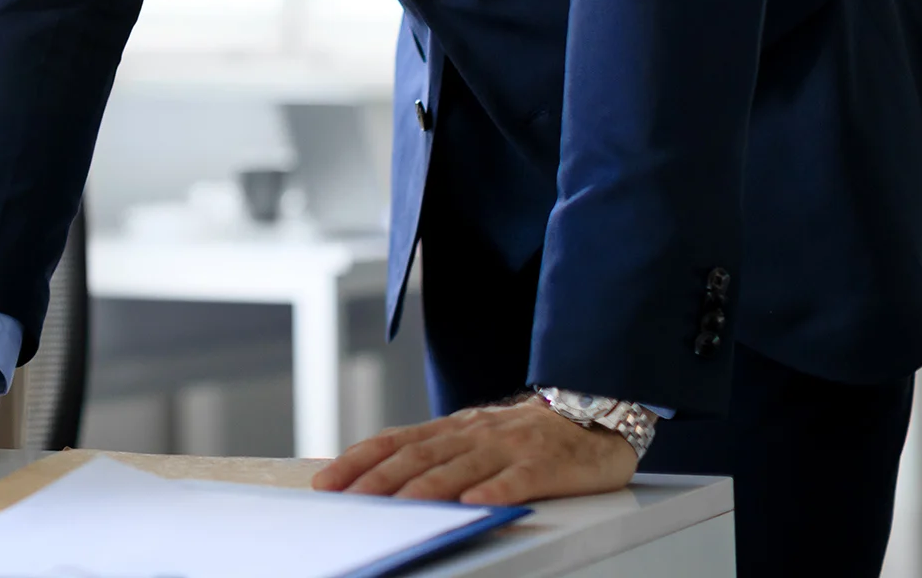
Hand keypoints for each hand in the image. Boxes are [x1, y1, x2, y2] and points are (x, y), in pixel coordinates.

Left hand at [312, 397, 635, 503]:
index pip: (396, 442)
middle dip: (381, 478)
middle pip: (421, 456)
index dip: (359, 460)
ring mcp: (509, 447)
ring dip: (430, 487)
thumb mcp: (474, 437)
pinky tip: (477, 504)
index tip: (327, 482)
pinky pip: (518, 479)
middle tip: (351, 500)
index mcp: (453, 429)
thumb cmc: (528, 435)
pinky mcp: (545, 465)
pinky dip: (496, 491)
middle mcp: (474, 434)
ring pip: (463, 467)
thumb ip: (435, 453)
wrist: (595, 416)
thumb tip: (380, 473)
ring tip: (402, 505)